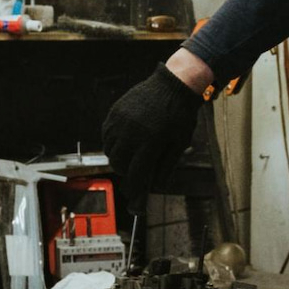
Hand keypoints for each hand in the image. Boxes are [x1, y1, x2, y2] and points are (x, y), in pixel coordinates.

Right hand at [104, 64, 205, 214]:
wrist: (174, 84)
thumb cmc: (181, 115)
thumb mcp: (180, 143)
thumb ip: (166, 166)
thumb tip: (155, 188)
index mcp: (151, 140)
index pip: (137, 174)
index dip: (136, 192)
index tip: (136, 205)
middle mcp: (132, 131)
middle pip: (120, 164)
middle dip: (128, 173)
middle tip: (138, 173)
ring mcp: (120, 120)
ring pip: (110, 151)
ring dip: (120, 159)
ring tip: (133, 156)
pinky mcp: (115, 112)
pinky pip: (107, 135)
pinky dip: (113, 144)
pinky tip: (126, 142)